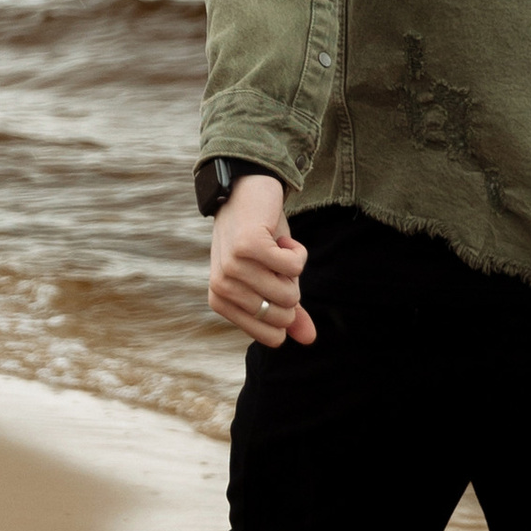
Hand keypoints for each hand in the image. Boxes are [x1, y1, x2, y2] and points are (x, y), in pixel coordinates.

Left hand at [208, 173, 314, 348]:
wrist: (244, 191)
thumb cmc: (258, 239)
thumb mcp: (272, 278)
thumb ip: (288, 310)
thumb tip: (309, 339)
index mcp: (221, 302)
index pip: (272, 336)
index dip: (285, 312)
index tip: (271, 283)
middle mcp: (222, 288)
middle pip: (283, 315)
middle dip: (290, 288)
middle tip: (272, 262)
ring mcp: (232, 267)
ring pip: (290, 293)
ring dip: (293, 267)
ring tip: (274, 247)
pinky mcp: (249, 247)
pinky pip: (294, 267)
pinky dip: (297, 251)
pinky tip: (278, 236)